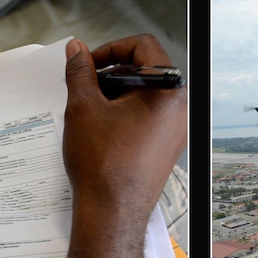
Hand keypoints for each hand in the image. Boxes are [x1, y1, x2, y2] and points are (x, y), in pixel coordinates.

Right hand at [27, 35, 185, 257]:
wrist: (113, 211)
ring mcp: (177, 128)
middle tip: (86, 85)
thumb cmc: (103, 163)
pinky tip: (101, 126)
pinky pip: (149, 114)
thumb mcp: (83, 106)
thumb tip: (77, 50)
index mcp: (168, 91)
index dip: (112, 48)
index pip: (144, 46)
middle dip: (113, 71)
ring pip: (147, 92)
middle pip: (147, 69)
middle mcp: (180, 108)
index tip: (90, 62)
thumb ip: (80, 71)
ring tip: (90, 108)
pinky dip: (126, 111)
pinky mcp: (169, 144)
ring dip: (117, 91)